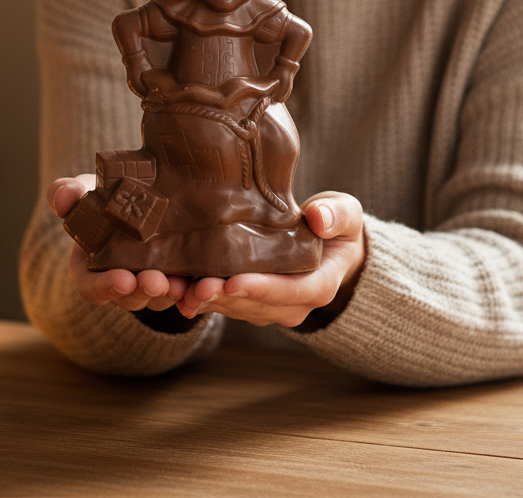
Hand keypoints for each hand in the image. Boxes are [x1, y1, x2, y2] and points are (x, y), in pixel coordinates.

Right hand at [47, 174, 188, 311]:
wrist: (138, 190)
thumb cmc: (103, 194)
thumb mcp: (83, 191)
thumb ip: (68, 193)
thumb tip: (63, 198)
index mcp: (92, 268)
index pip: (93, 288)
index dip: (107, 288)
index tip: (123, 279)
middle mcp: (122, 282)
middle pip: (131, 297)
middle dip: (144, 291)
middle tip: (157, 282)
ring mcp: (151, 281)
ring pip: (161, 297)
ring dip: (172, 293)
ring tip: (183, 282)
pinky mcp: (178, 273)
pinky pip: (187, 287)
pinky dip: (195, 287)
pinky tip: (206, 280)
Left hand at [175, 191, 364, 327]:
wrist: (330, 247)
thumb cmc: (336, 225)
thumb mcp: (346, 214)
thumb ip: (336, 215)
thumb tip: (319, 218)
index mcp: (319, 285)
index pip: (291, 291)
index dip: (262, 289)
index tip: (235, 282)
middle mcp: (293, 304)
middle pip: (256, 305)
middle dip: (225, 297)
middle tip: (196, 288)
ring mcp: (269, 307)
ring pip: (235, 308)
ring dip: (207, 301)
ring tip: (180, 289)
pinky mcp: (249, 301)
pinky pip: (223, 303)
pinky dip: (200, 298)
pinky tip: (176, 290)